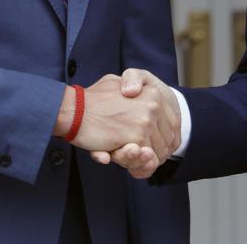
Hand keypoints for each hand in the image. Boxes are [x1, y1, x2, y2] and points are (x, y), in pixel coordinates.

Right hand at [56, 74, 179, 166]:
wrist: (74, 109)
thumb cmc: (93, 96)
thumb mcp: (117, 81)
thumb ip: (131, 83)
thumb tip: (134, 92)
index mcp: (153, 92)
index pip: (172, 123)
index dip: (164, 137)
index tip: (153, 144)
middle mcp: (153, 106)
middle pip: (167, 140)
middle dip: (156, 151)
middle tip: (142, 154)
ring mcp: (144, 123)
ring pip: (156, 152)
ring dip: (146, 160)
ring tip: (133, 157)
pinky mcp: (134, 139)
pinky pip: (143, 160)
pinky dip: (137, 165)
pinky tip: (124, 158)